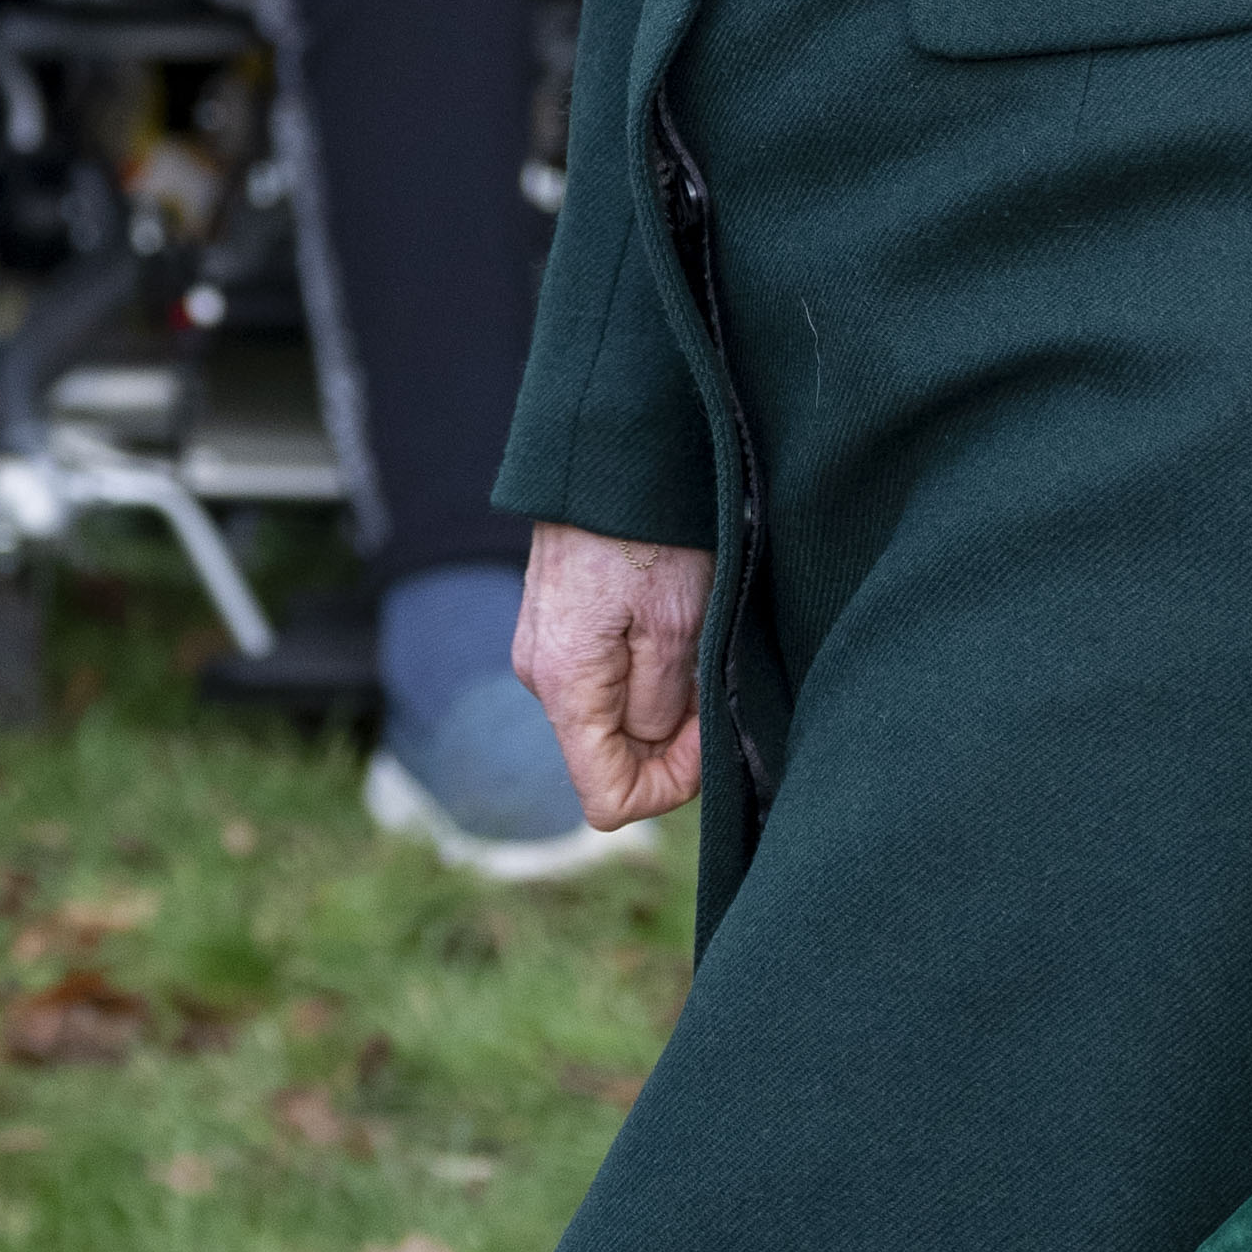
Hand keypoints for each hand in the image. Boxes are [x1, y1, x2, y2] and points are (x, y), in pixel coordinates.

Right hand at [515, 520, 711, 828]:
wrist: (611, 451)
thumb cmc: (651, 534)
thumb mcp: (679, 628)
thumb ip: (664, 707)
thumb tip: (652, 748)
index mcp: (566, 688)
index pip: (608, 800)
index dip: (670, 785)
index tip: (706, 733)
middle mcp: (541, 680)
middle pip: (612, 757)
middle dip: (671, 737)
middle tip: (709, 676)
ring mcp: (544, 653)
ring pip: (612, 717)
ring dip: (661, 698)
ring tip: (691, 639)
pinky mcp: (556, 629)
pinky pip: (603, 680)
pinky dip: (643, 669)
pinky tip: (668, 622)